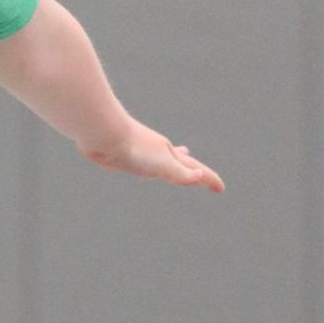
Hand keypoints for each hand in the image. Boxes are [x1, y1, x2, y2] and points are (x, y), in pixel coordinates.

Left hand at [81, 119, 224, 191]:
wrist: (102, 134)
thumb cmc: (133, 149)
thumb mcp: (162, 164)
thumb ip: (180, 172)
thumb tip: (199, 176)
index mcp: (169, 155)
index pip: (195, 170)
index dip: (208, 179)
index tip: (221, 188)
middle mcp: (158, 151)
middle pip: (182, 162)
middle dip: (194, 169)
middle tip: (204, 175)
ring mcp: (143, 149)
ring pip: (164, 156)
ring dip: (174, 158)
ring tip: (182, 153)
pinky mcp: (125, 150)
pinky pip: (145, 156)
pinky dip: (151, 157)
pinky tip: (144, 155)